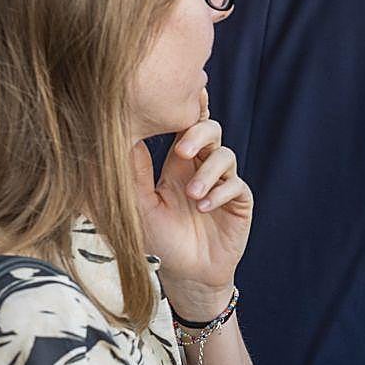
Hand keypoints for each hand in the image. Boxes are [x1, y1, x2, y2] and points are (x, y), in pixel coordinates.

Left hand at [136, 108, 251, 320]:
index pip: (186, 127)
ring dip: (208, 173)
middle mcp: (203, 168)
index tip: (187, 89)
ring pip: (225, 155)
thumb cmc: (161, 240)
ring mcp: (223, 183)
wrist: (186, 275)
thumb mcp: (140, 205)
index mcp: (178, 163)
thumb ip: (135, 172)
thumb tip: (126, 135)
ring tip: (192, 196)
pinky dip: (220, 192)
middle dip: (199, 134)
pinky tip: (205, 207)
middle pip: (211, 130)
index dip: (189, 107)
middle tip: (183, 151)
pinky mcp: (239, 202)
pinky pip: (236, 184)